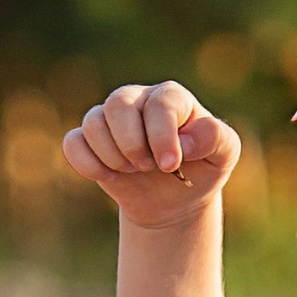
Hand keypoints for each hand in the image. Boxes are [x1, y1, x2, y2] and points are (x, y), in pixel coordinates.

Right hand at [63, 80, 241, 228]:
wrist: (175, 199)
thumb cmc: (201, 169)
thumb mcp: (224, 154)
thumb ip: (216, 138)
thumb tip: (186, 142)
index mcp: (171, 98)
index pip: (159, 104)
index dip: (162, 136)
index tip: (170, 166)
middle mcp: (138, 100)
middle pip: (118, 104)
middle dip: (132, 144)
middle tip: (148, 167)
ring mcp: (110, 119)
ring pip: (93, 122)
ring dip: (113, 156)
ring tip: (133, 171)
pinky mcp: (90, 141)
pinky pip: (72, 142)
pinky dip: (87, 163)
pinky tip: (109, 177)